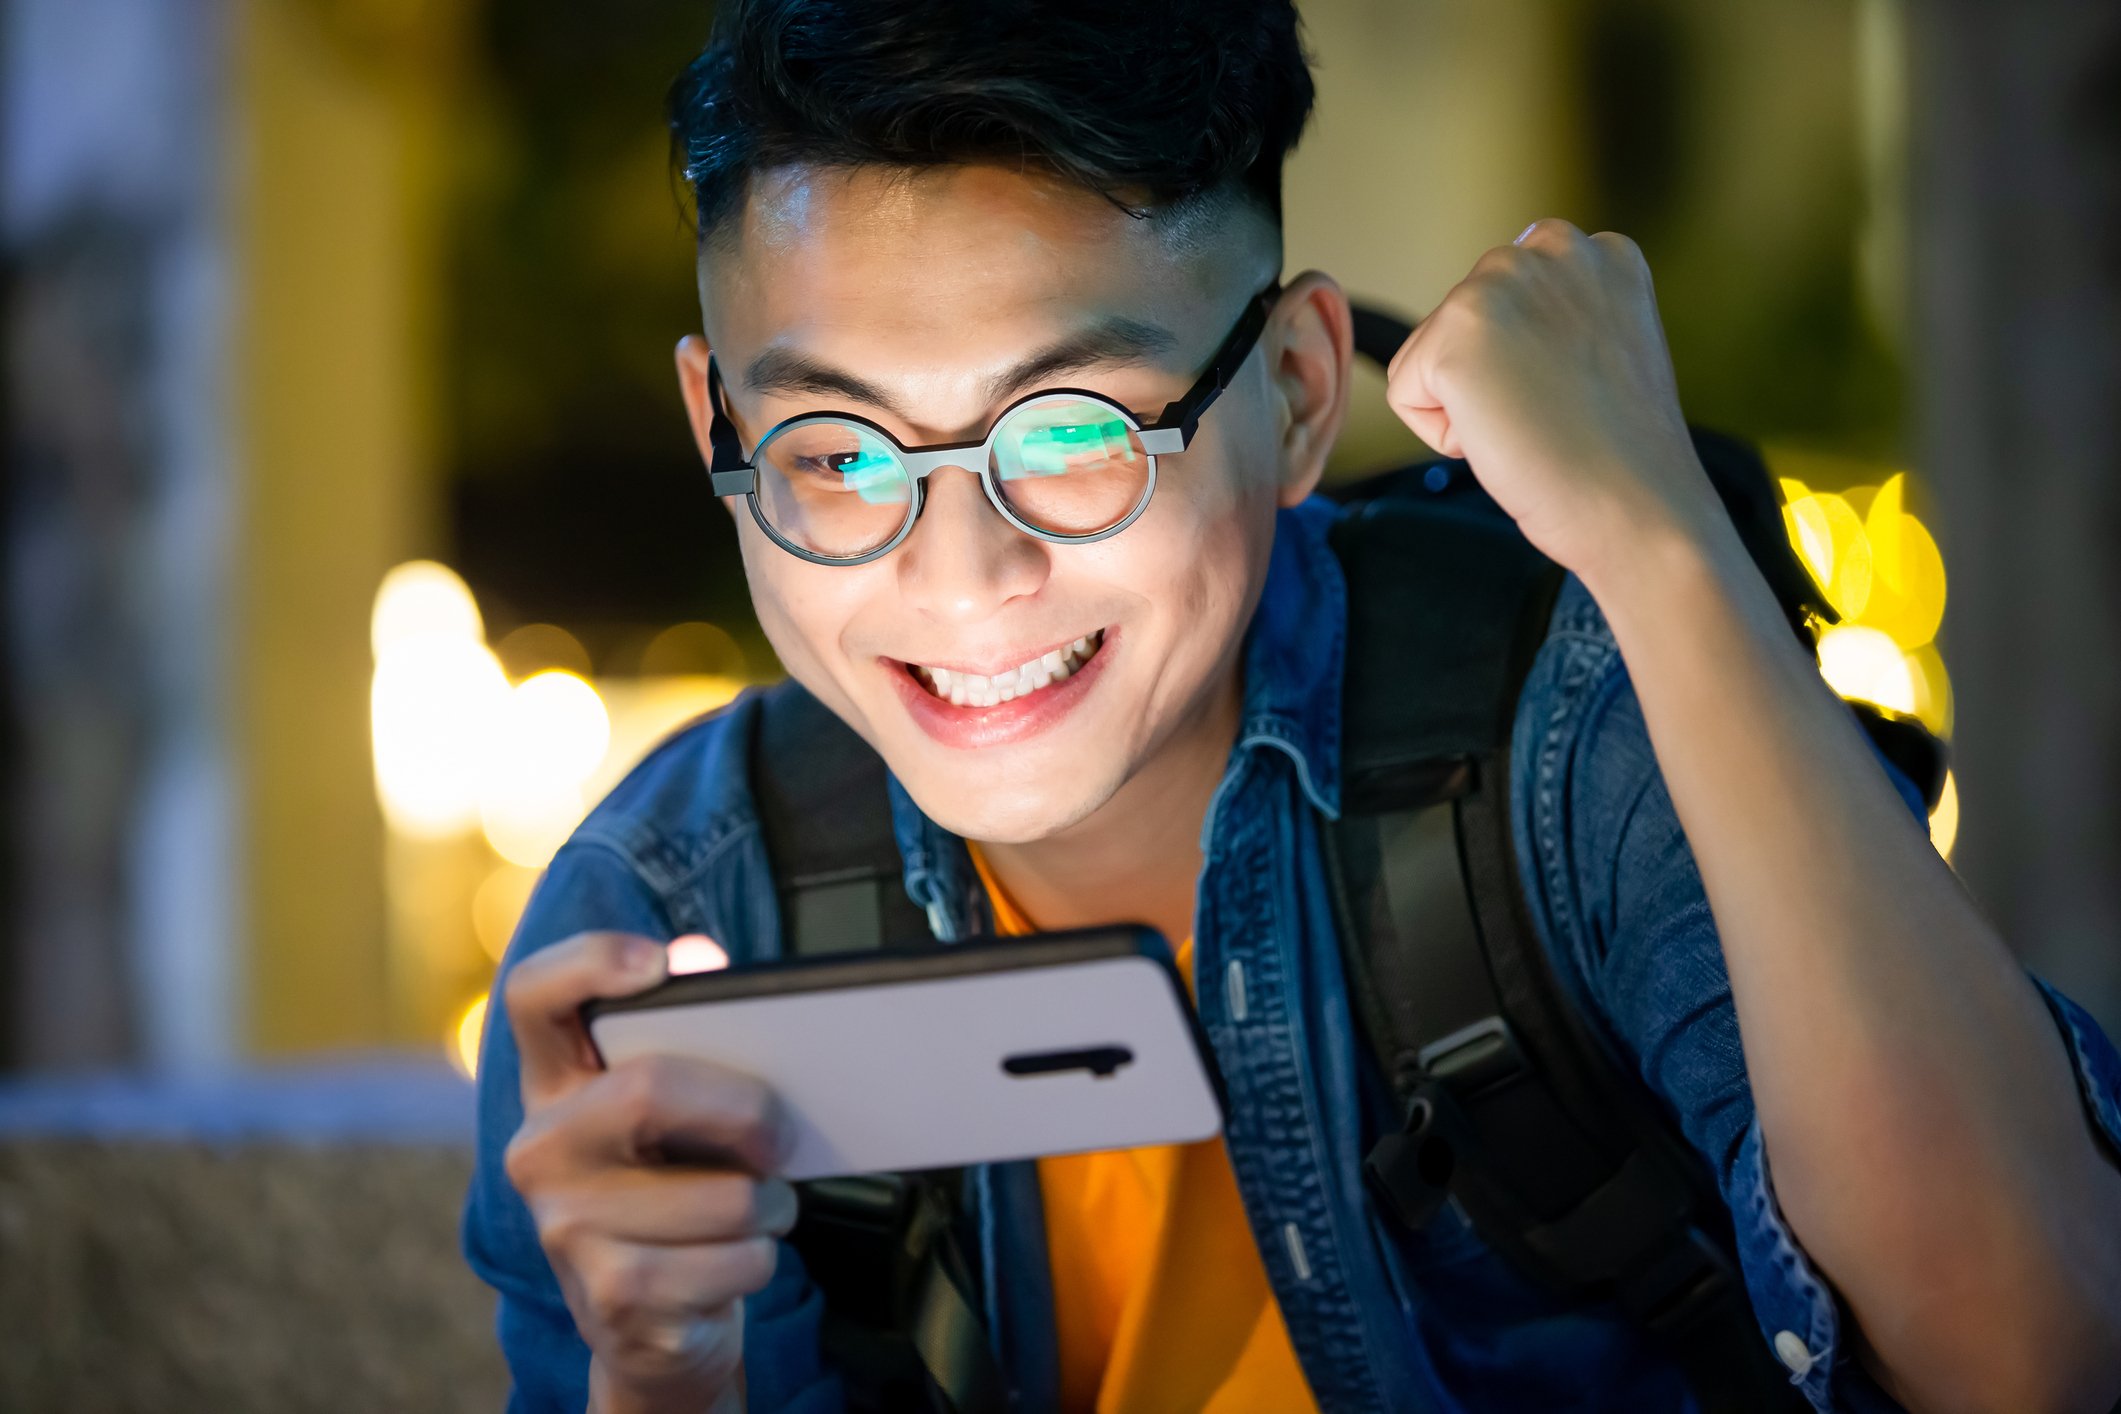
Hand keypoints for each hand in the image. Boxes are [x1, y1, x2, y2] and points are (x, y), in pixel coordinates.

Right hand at [502, 931, 796, 1413]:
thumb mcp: (676, 1115)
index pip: (533, 997)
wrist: (654, 1324)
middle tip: (782, 1133)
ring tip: (756, 1207)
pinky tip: (733, 1262)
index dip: (587, 961)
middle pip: (647, 1090)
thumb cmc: (676, 1190)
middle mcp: (540, 1151)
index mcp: (554, 1086)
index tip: (655, 963)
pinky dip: (760, 1259)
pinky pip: (733, 1260)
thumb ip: (691, 1033)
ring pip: (720, 1195)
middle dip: (746, 1110)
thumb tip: (702, 956)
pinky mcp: (612, 1297)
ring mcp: (566, 1228)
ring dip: (768, 1204)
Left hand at [1383, 219, 1727, 584]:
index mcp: (1600, 252)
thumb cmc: (1622, 455)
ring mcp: (1502, 284)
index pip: (1508, 299)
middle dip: (1490, 376)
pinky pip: (1406, 394)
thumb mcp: (1606, 351)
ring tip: (1533, 423)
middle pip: (1461, 321)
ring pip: (1430, 356)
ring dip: (1467, 403)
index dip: (1528, 363)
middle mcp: (1551, 247)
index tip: (1575, 394)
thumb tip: (1496, 337)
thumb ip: (1557, 320)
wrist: (1638, 506)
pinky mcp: (1457, 331)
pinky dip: (1443, 435)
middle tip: (1552, 412)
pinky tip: (1506, 438)